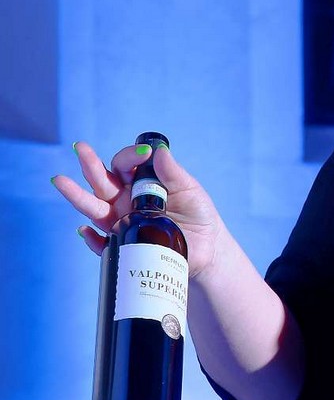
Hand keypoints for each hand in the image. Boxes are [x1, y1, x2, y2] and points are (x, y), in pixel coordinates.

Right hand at [52, 141, 223, 278]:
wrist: (208, 249)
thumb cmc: (198, 215)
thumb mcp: (190, 190)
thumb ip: (173, 173)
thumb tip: (159, 151)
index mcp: (139, 183)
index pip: (125, 166)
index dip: (131, 157)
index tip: (144, 152)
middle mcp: (124, 200)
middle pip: (101, 182)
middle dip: (90, 166)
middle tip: (81, 149)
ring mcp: (122, 222)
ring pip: (94, 209)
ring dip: (77, 196)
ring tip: (60, 180)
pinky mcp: (125, 244)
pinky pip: (103, 243)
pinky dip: (93, 239)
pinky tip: (85, 231)